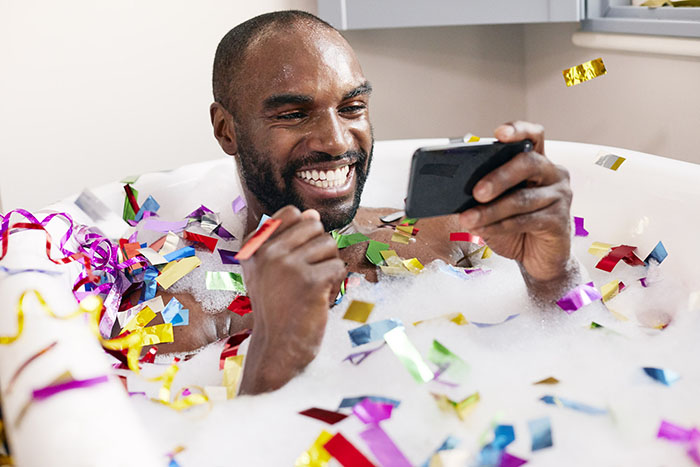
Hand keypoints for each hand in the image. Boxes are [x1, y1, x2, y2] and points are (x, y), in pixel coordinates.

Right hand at [238, 206, 345, 393]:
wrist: (277, 348)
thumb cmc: (277, 308)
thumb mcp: (266, 271)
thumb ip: (285, 240)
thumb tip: (312, 212)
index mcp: (255, 246)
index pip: (292, 213)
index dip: (303, 233)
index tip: (296, 261)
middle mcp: (268, 253)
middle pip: (315, 226)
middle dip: (319, 250)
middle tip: (307, 277)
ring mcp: (288, 266)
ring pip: (329, 244)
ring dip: (328, 267)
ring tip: (313, 290)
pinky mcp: (310, 282)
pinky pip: (338, 266)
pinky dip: (336, 284)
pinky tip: (320, 300)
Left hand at [458, 121, 572, 284]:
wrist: (536, 259)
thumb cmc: (515, 227)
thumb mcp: (494, 206)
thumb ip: (482, 192)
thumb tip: (454, 187)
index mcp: (536, 162)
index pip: (533, 136)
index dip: (518, 130)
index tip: (499, 133)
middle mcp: (553, 173)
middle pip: (528, 163)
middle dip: (499, 177)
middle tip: (476, 192)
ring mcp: (560, 196)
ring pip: (521, 198)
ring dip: (490, 211)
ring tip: (467, 219)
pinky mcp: (560, 221)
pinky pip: (526, 220)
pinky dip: (499, 226)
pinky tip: (482, 230)